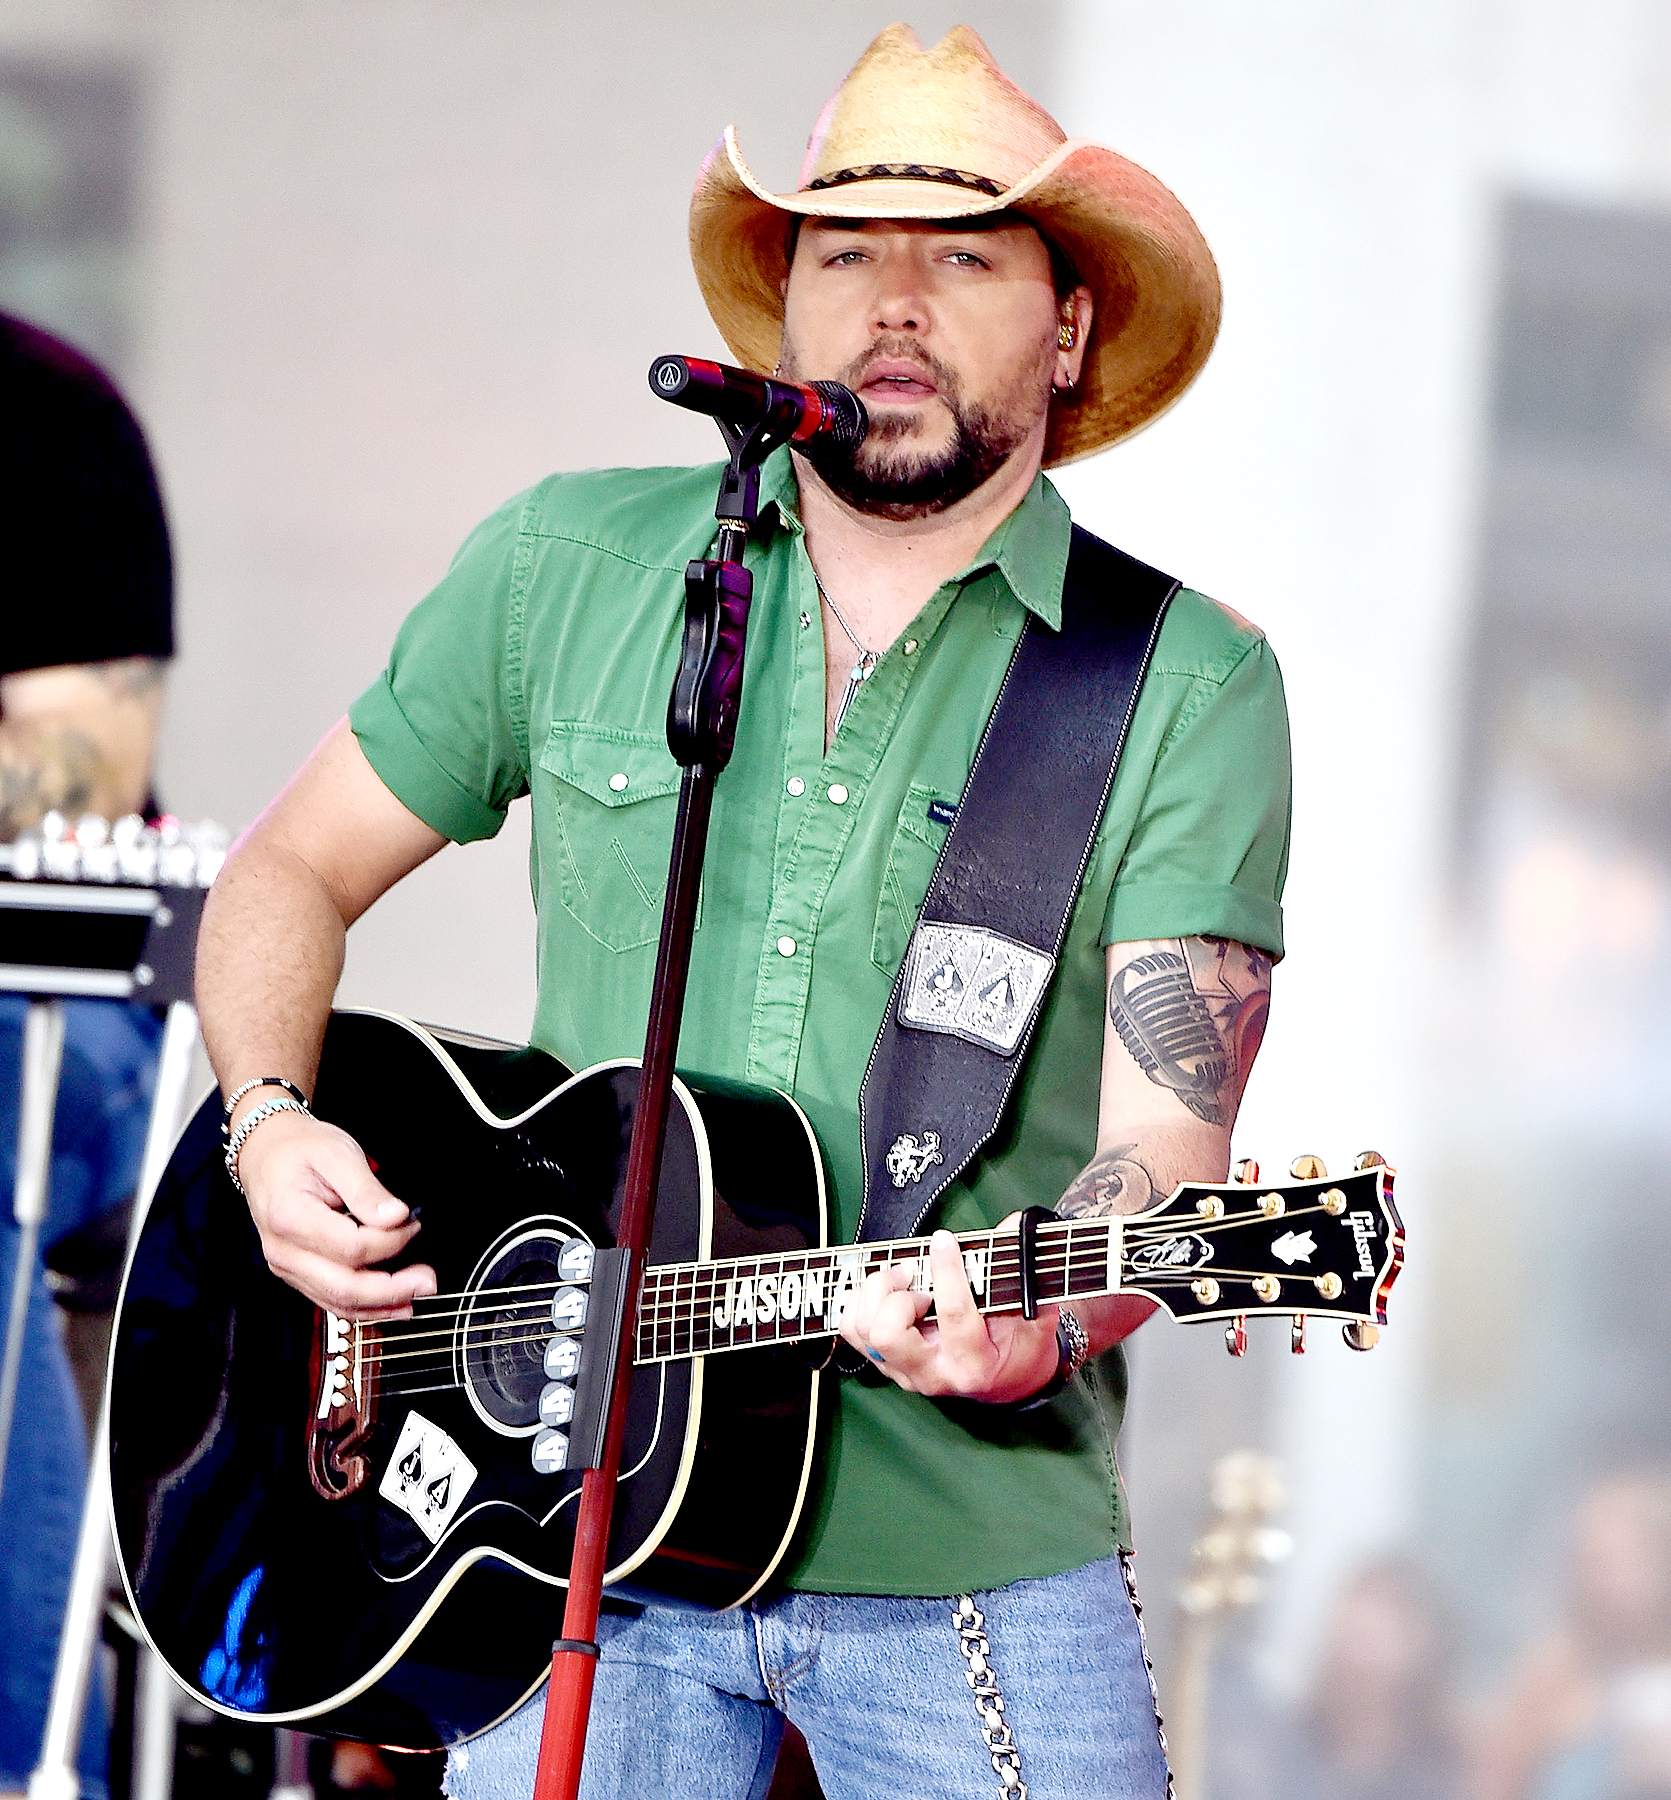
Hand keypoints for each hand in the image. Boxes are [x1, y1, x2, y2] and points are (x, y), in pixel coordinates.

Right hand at [235, 1109, 435, 1319]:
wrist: (267, 1152)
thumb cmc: (300, 1149)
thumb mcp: (337, 1153)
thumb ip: (366, 1189)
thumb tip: (395, 1216)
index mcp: (291, 1217)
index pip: (350, 1247)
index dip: (390, 1242)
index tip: (413, 1225)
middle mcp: (284, 1250)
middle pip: (343, 1287)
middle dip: (392, 1290)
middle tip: (427, 1282)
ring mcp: (287, 1265)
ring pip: (337, 1302)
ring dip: (381, 1306)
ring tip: (416, 1297)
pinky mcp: (296, 1272)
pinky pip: (330, 1299)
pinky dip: (363, 1307)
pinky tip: (390, 1304)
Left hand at [836, 1220, 1061, 1404]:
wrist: (1006, 1382)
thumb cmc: (1020, 1348)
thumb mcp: (1037, 1319)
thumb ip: (1027, 1278)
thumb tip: (1013, 1226)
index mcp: (973, 1362)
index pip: (954, 1315)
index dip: (947, 1271)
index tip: (944, 1239)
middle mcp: (933, 1373)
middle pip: (888, 1333)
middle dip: (896, 1294)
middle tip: (914, 1275)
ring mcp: (904, 1372)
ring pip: (864, 1329)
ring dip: (876, 1294)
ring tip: (902, 1280)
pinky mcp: (886, 1364)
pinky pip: (852, 1330)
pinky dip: (861, 1301)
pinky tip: (886, 1290)